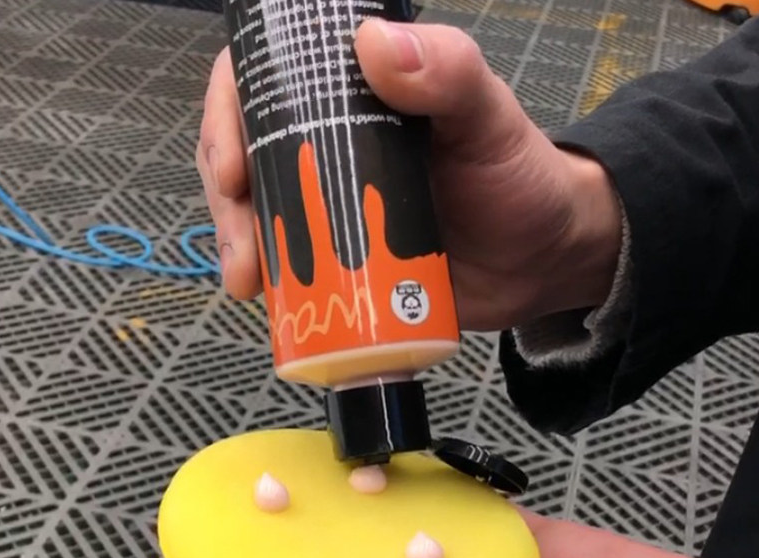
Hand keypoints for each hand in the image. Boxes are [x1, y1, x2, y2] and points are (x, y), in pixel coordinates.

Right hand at [197, 22, 621, 329]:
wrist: (541, 263)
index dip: (232, 114)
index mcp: (357, 93)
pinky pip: (290, 264)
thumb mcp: (490, 118)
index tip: (231, 169)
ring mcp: (332, 204)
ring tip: (248, 283)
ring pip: (260, 212)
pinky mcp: (342, 258)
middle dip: (228, 201)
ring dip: (241, 246)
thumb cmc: (520, 179)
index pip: (271, 81)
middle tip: (242, 249)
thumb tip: (374, 43)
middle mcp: (332, 143)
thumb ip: (448, 73)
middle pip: (249, 154)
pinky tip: (268, 302)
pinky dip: (272, 282)